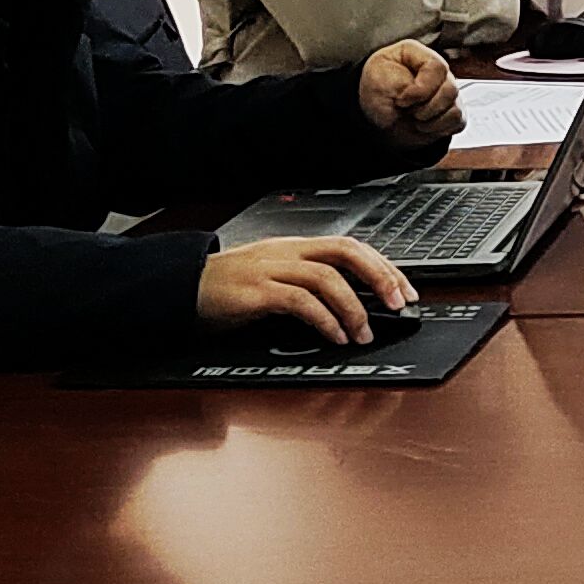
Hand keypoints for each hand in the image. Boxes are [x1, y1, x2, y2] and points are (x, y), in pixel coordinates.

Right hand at [198, 235, 410, 344]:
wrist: (177, 288)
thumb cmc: (226, 289)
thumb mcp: (272, 280)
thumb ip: (307, 287)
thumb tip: (352, 309)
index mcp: (294, 247)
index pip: (351, 246)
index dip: (383, 266)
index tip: (406, 290)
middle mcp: (285, 252)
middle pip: (346, 251)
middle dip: (380, 276)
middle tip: (399, 304)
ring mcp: (269, 269)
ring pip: (327, 277)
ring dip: (354, 307)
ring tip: (365, 333)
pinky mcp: (254, 292)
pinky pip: (299, 301)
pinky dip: (324, 320)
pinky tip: (335, 336)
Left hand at [360, 39, 462, 145]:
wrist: (377, 115)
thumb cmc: (376, 92)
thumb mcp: (378, 80)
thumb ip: (402, 83)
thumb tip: (422, 96)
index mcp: (419, 55)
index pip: (437, 67)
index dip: (422, 89)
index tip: (402, 101)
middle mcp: (438, 72)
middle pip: (450, 89)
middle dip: (426, 108)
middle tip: (407, 111)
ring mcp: (447, 91)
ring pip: (456, 108)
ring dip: (432, 121)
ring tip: (414, 120)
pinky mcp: (452, 110)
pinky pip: (458, 121)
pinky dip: (439, 129)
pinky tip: (424, 126)